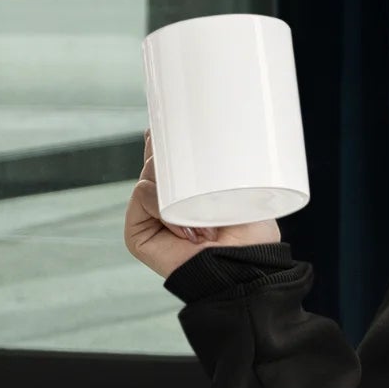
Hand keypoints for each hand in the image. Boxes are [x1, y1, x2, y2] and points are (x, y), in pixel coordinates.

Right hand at [125, 130, 282, 279]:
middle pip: (155, 164)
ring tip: (203, 217)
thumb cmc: (252, 234)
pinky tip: (185, 228)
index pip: (167, 161)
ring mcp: (149, 218)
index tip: (168, 120)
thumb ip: (216, 165)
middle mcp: (164, 205)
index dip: (163, 140)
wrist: (246, 267)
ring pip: (148, 177)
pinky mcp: (136, 234)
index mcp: (186, 194)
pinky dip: (162, 206)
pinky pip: (142, 197)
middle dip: (168, 155)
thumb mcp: (238, 188)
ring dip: (174, 188)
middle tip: (191, 165)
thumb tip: (205, 135)